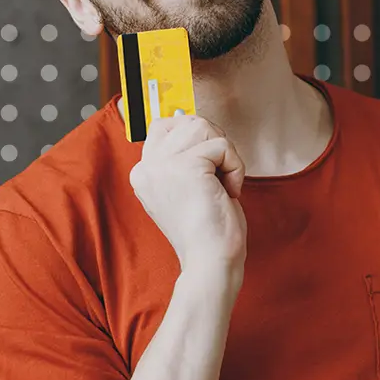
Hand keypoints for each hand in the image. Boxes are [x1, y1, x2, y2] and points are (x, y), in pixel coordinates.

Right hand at [129, 114, 247, 276]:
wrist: (210, 261)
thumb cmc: (207, 229)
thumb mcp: (186, 186)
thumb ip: (181, 155)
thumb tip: (188, 118)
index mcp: (143, 173)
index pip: (163, 125)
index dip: (195, 137)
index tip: (208, 166)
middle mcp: (147, 167)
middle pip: (188, 122)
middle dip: (214, 143)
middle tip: (219, 177)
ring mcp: (163, 165)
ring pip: (205, 127)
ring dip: (226, 155)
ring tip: (222, 185)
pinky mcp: (186, 166)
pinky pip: (222, 146)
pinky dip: (235, 167)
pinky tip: (228, 192)